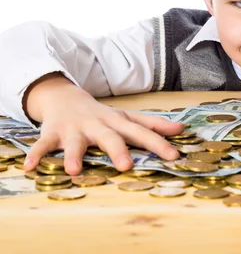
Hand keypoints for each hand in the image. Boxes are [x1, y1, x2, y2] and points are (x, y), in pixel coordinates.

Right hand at [22, 74, 183, 174]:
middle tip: (125, 166)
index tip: (174, 155)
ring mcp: (75, 129)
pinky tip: (30, 167)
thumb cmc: (103, 115)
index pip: (142, 132)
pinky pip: (43, 145)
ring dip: (74, 155)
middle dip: (118, 150)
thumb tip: (182, 129)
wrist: (66, 98)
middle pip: (110, 137)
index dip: (158, 143)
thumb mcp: (128, 117)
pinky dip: (36, 154)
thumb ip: (153, 125)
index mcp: (118, 122)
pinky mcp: (53, 134)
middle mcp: (98, 125)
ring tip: (75, 170)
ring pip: (75, 143)